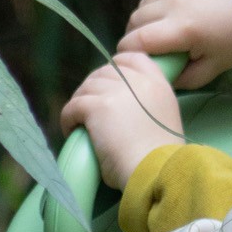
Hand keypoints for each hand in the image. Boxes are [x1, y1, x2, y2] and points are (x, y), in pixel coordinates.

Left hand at [60, 52, 184, 189]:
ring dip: (80, 103)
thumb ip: (144, 107)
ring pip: (87, 87)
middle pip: (105, 71)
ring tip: (78, 123)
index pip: (133, 58)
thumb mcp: (162, 122)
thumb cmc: (160, 161)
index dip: (116, 67)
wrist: (155, 173)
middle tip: (88, 110)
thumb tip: (119, 111)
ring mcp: (117, 91)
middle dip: (94, 88)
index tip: (108, 86)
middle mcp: (139, 82)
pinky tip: (71, 131)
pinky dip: (68, 118)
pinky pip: (73, 106)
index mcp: (159, 85)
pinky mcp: (97, 106)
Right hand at [118, 0, 231, 86]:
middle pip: (135, 22)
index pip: (137, 41)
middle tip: (148, 48)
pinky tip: (168, 8)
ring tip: (160, 29)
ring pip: (142, 5)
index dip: (127, 52)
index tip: (130, 60)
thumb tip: (160, 78)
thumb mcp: (213, 68)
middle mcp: (174, 3)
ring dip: (145, 19)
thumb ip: (184, 79)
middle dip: (135, 37)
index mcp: (182, 29)